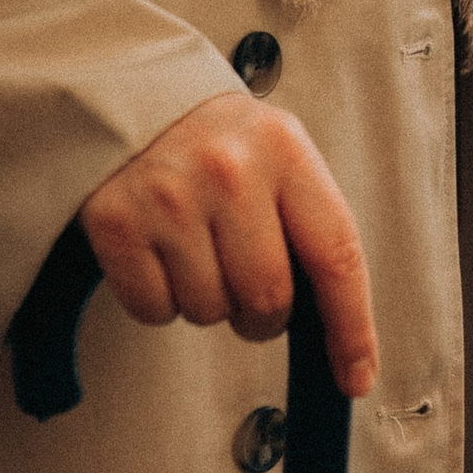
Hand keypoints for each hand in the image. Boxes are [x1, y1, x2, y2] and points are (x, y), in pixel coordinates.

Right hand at [81, 92, 378, 396]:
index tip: (356, 376)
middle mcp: (230, 170)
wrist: (129, 95)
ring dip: (209, 302)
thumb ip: (308, 225)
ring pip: (209, 313)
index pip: (336, 255)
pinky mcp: (116, 222)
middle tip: (246, 282)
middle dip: (263, 315)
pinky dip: (159, 300)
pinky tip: (159, 252)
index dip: (351, 328)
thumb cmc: (218, 142)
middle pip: (268, 299)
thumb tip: (335, 327)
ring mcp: (170, 196)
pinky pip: (154, 310)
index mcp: (286, 150)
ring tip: (197, 248)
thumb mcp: (278, 155)